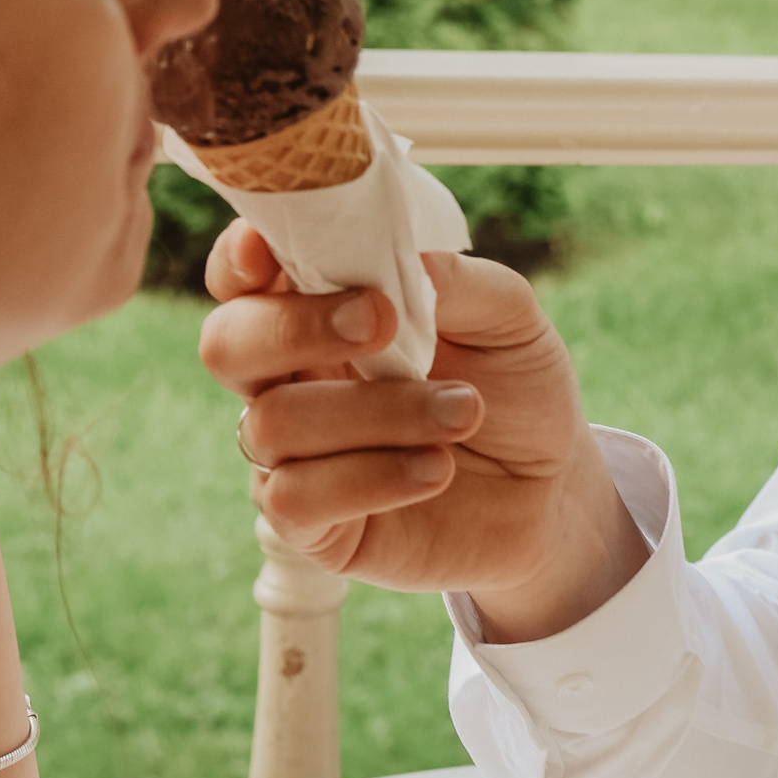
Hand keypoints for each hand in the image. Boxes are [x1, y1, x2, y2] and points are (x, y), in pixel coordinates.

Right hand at [198, 224, 646, 639]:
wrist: (550, 490)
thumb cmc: (514, 388)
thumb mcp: (508, 320)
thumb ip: (457, 283)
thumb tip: (409, 257)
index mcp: (323, 309)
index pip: (245, 274)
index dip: (241, 258)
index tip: (272, 252)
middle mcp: (291, 377)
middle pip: (227, 344)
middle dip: (294, 328)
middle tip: (382, 322)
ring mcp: (293, 455)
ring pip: (274, 423)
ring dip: (376, 411)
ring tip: (464, 412)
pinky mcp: (311, 525)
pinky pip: (296, 499)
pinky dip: (371, 477)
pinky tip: (437, 469)